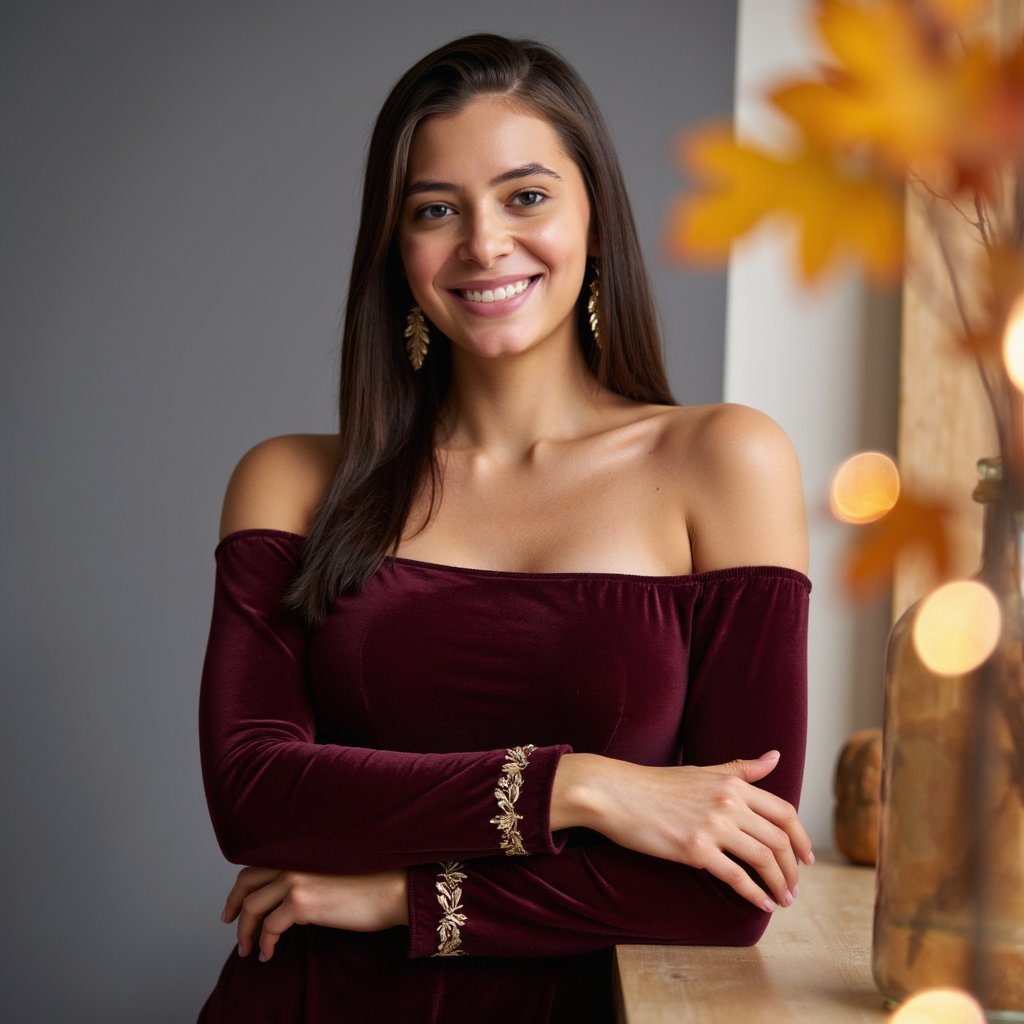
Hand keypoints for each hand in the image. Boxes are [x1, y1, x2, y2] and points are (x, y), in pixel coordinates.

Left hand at [221, 867, 407, 961]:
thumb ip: (309, 877)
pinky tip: (269, 954)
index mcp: (300, 852)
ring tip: (249, 949)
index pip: (258, 865)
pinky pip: (269, 927)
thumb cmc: (372, 883)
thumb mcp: (333, 872)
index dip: (242, 887)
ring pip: (252, 907)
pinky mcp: (301, 902)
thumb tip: (291, 901)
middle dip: (234, 905)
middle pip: (247, 882)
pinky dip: (265, 943)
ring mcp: (295, 880)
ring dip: (245, 931)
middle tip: (229, 923)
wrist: (392, 889)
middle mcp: (293, 861)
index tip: (236, 904)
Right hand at [553, 750, 812, 911]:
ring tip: (783, 899)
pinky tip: (763, 906)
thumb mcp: (703, 770)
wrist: (615, 793)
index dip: (801, 837)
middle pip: (779, 839)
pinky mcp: (694, 849)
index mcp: (732, 783)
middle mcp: (728, 802)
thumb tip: (775, 757)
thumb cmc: (655, 784)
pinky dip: (755, 894)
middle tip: (794, 886)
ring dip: (780, 884)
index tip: (806, 857)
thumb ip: (741, 769)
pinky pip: (736, 877)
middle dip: (793, 868)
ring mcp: (712, 826)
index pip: (784, 811)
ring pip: (763, 859)